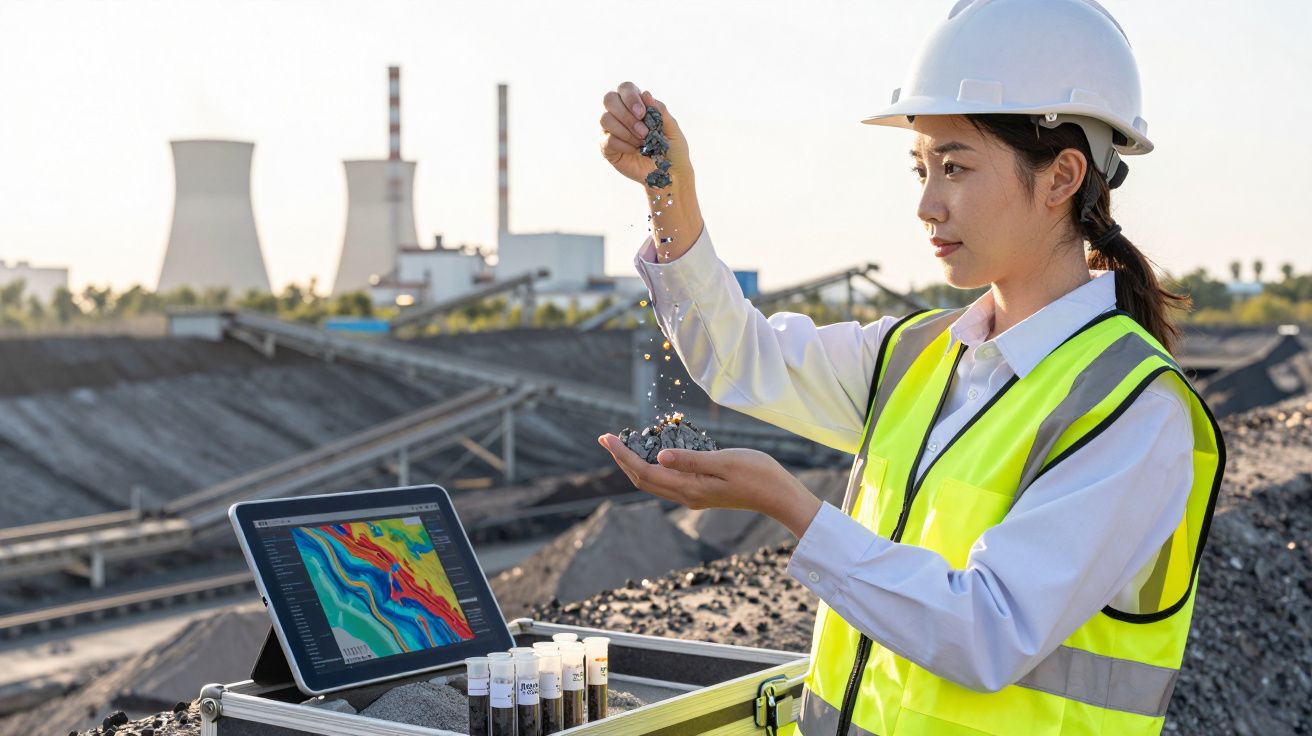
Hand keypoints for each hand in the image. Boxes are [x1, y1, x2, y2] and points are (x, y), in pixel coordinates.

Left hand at [597, 434, 822, 538]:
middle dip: (622, 459)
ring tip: (623, 445)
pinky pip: (667, 481)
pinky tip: (654, 455)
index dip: (622, 455)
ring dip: (635, 464)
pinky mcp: (702, 493)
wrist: (779, 496)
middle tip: (606, 439)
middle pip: (643, 479)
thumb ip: (690, 460)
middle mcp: (687, 495)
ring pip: (654, 482)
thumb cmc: (757, 474)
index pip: (644, 472)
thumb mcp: (724, 461)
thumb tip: (658, 458)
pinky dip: (653, 468)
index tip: (606, 438)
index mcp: (689, 487)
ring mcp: (694, 496)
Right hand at [598, 82, 692, 187]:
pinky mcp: (607, 147)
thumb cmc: (672, 149)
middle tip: (643, 131)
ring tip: (642, 142)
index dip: (630, 97)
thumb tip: (645, 93)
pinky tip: (635, 150)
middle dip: (626, 114)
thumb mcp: (672, 128)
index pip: (625, 88)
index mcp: (636, 104)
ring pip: (605, 119)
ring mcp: (611, 130)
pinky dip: (623, 145)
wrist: (669, 175)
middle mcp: (620, 113)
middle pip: (609, 99)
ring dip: (626, 131)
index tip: (642, 113)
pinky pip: (607, 139)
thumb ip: (660, 111)